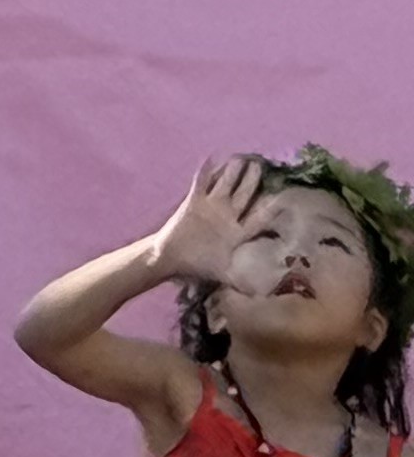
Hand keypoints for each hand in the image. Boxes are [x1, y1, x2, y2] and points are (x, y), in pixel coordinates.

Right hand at [150, 156, 269, 291]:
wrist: (171, 258)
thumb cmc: (199, 265)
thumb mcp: (225, 274)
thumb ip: (243, 283)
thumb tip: (264, 298)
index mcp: (238, 232)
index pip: (259, 218)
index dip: (271, 209)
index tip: (285, 199)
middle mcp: (228, 216)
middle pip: (244, 195)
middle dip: (253, 181)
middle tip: (263, 166)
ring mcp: (211, 207)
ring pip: (226, 185)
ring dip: (233, 172)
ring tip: (242, 158)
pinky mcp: (193, 202)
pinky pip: (200, 184)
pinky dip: (205, 172)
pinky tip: (212, 158)